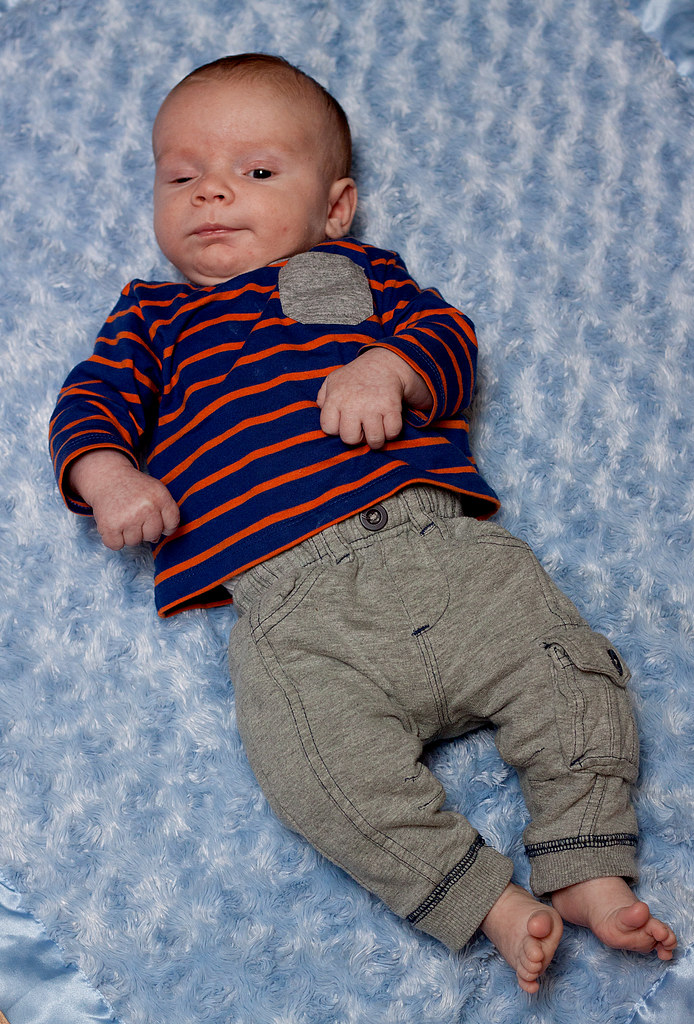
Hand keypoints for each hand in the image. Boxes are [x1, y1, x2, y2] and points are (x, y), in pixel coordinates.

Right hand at [68, 449, 179, 549]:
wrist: (107, 477)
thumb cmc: (133, 488)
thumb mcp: (155, 491)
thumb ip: (165, 512)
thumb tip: (156, 539)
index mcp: (160, 496)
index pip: (172, 523)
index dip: (166, 527)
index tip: (155, 521)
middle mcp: (146, 507)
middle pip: (153, 535)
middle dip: (145, 530)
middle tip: (135, 516)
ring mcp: (128, 517)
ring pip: (135, 542)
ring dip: (128, 534)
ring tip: (123, 518)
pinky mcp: (110, 525)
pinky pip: (116, 545)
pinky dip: (113, 539)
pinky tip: (113, 524)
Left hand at [316, 347, 431, 448]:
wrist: (384, 362)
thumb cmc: (356, 376)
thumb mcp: (333, 380)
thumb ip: (323, 396)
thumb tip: (321, 409)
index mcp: (336, 398)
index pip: (328, 427)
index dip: (337, 429)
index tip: (344, 422)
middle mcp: (352, 404)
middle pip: (349, 438)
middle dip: (356, 437)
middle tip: (361, 428)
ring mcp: (373, 406)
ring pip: (374, 440)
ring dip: (376, 440)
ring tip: (375, 430)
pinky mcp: (391, 407)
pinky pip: (392, 432)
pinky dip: (392, 432)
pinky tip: (388, 424)